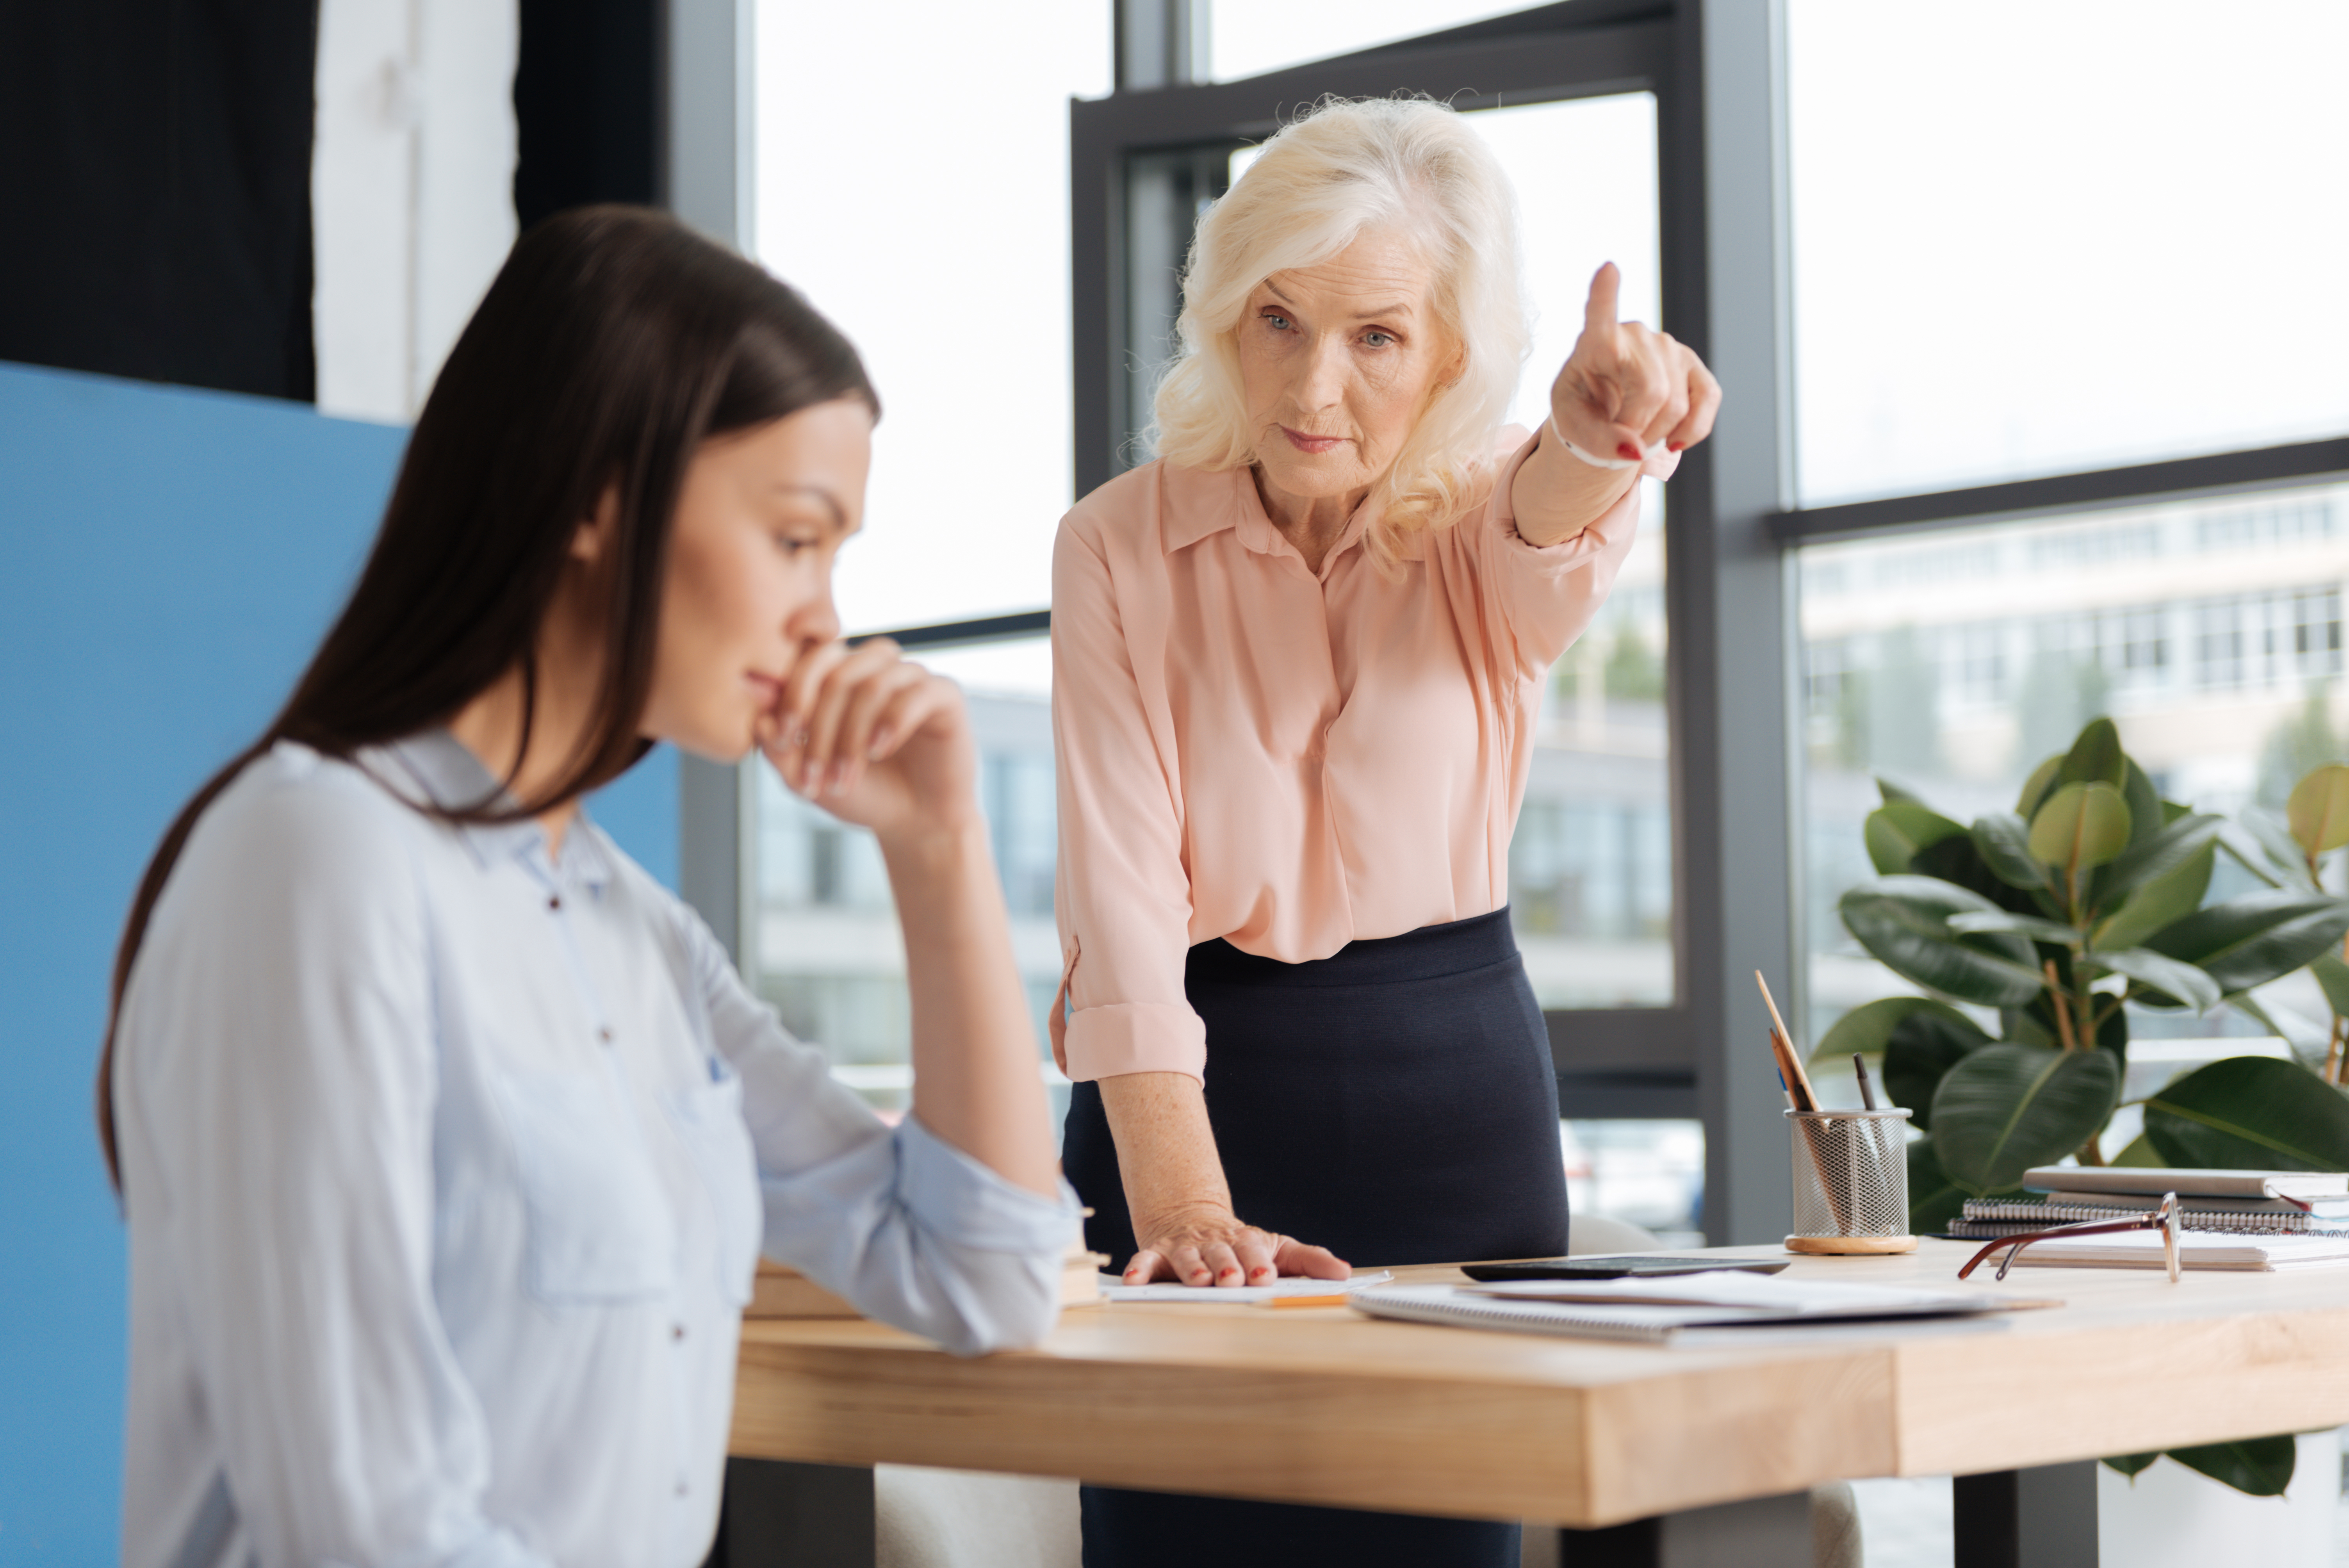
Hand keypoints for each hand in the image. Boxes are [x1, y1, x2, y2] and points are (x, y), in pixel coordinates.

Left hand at [756, 636, 975, 843]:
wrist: (914, 824)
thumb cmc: (862, 794)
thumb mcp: (808, 778)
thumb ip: (779, 750)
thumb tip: (761, 719)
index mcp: (843, 676)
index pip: (813, 658)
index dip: (794, 690)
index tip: (784, 734)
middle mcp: (878, 668)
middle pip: (839, 669)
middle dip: (820, 722)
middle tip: (813, 772)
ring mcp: (913, 679)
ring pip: (874, 682)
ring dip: (852, 733)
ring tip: (845, 776)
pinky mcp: (946, 696)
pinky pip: (917, 692)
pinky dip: (892, 722)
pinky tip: (878, 751)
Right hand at [1123, 1203, 1350, 1287]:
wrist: (1193, 1219)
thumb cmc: (1242, 1246)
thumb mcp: (1278, 1248)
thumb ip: (1310, 1260)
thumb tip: (1345, 1273)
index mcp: (1246, 1242)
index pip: (1254, 1250)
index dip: (1258, 1263)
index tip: (1265, 1276)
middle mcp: (1215, 1242)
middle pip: (1222, 1252)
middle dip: (1228, 1266)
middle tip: (1233, 1280)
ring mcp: (1185, 1247)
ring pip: (1188, 1256)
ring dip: (1193, 1268)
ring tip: (1198, 1281)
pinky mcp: (1158, 1254)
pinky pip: (1146, 1260)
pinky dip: (1139, 1269)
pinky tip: (1134, 1281)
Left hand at [1548, 262, 1720, 462]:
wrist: (1605, 413)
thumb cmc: (1584, 410)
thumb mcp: (1574, 426)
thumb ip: (1596, 440)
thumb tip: (1634, 449)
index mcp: (1595, 343)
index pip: (1600, 315)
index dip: (1605, 294)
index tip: (1608, 269)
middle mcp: (1637, 336)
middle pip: (1651, 392)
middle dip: (1636, 429)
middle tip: (1620, 438)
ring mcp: (1671, 348)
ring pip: (1677, 405)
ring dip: (1656, 436)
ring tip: (1637, 434)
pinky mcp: (1695, 368)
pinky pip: (1708, 402)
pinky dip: (1691, 431)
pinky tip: (1673, 439)